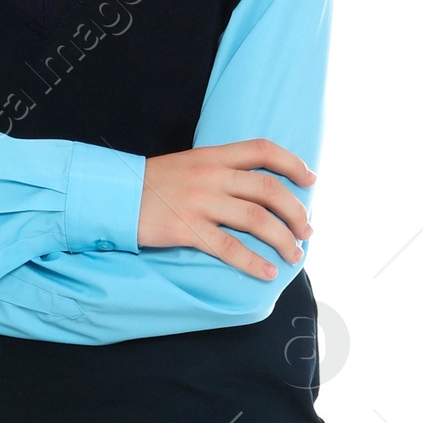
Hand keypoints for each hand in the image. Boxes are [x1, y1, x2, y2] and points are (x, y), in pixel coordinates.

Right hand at [137, 140, 313, 278]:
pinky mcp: (187, 229)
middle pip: (268, 188)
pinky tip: (267, 272)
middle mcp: (211, 175)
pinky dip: (253, 262)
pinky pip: (229, 247)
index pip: (263, 150)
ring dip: (283, 239)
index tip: (310, 179)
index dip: (292, 163)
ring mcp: (200, 202)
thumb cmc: (150, 185)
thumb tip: (249, 189)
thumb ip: (217, 171)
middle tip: (307, 230)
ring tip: (295, 255)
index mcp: (213, 156)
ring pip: (256, 219)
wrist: (112, 196)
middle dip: (295, 211)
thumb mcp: (187, 165)